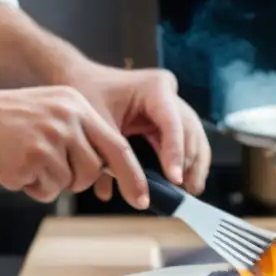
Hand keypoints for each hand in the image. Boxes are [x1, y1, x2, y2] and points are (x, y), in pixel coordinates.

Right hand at [0, 85, 149, 206]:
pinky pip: (46, 191)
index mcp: (78, 106)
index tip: (142, 199)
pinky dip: (31, 188)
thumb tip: (106, 168)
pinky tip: (15, 167)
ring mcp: (50, 138)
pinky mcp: (31, 157)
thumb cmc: (8, 118)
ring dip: (49, 183)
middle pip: (93, 171)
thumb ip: (81, 133)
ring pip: (69, 184)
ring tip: (27, 162)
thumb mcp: (53, 110)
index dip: (133, 176)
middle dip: (76, 180)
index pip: (118, 146)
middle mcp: (69, 119)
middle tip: (49, 168)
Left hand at [75, 66, 210, 199]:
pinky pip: (185, 138)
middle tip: (187, 190)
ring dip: (194, 163)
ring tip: (192, 189)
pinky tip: (187, 180)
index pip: (172, 122)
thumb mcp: (100, 125)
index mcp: (154, 87)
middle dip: (190, 162)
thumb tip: (135, 196)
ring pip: (193, 135)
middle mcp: (169, 92)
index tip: (175, 179)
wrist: (80, 78)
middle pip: (189, 130)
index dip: (175, 152)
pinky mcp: (169, 115)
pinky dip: (187, 159)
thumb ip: (118, 158)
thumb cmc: (87, 94)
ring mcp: (172, 102)